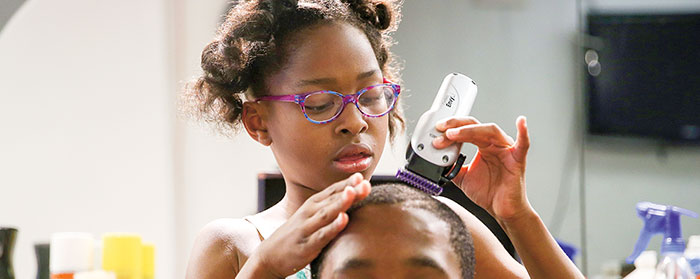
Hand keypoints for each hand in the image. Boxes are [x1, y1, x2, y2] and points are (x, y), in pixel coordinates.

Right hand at [250, 173, 370, 277]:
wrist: (269, 256)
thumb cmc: (296, 235)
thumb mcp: (310, 217)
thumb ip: (329, 207)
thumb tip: (352, 196)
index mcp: (312, 205)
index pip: (332, 191)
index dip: (347, 183)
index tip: (361, 176)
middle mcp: (309, 213)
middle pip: (332, 200)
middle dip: (349, 191)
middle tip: (365, 183)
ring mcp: (307, 228)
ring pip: (327, 214)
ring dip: (341, 203)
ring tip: (353, 193)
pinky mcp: (306, 246)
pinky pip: (322, 235)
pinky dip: (333, 227)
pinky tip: (343, 219)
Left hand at [433, 116, 530, 221]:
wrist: (502, 210)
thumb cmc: (488, 193)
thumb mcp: (462, 177)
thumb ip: (451, 166)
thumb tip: (437, 159)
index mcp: (483, 145)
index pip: (466, 129)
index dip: (451, 128)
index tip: (436, 130)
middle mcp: (495, 144)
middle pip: (476, 126)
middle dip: (456, 126)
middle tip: (441, 129)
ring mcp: (507, 150)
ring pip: (491, 131)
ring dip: (470, 130)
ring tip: (453, 133)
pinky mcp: (518, 160)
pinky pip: (523, 144)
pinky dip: (523, 132)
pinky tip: (520, 122)